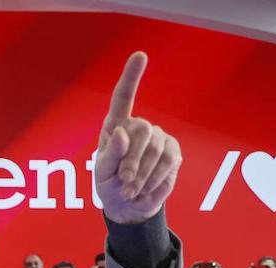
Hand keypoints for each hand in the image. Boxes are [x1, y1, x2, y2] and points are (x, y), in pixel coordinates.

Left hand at [93, 52, 181, 223]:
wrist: (128, 205)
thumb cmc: (110, 185)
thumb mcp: (102, 173)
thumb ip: (110, 155)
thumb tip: (122, 134)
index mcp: (115, 126)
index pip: (123, 97)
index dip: (132, 76)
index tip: (140, 55)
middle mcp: (138, 127)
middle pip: (141, 130)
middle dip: (132, 159)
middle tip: (124, 180)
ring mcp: (158, 138)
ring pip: (155, 148)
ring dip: (142, 173)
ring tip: (131, 189)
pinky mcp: (173, 151)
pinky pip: (168, 161)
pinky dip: (155, 178)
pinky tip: (145, 188)